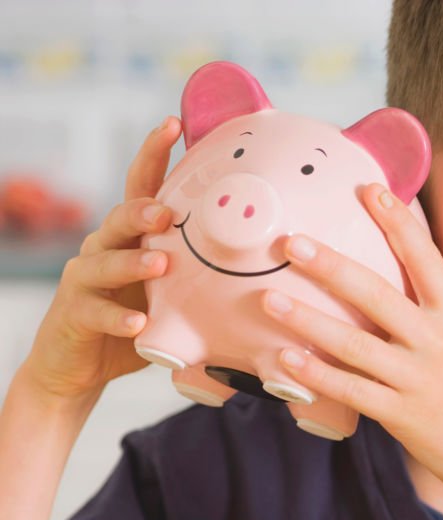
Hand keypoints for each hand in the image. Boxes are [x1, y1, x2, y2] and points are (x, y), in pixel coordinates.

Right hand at [23, 116, 181, 402]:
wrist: (78, 368)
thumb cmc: (132, 325)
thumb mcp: (170, 297)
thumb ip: (200, 278)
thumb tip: (263, 266)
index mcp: (130, 239)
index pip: (141, 189)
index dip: (154, 156)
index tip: (172, 124)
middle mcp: (103, 248)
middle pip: (121, 218)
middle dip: (143, 211)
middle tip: (167, 212)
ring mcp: (85, 280)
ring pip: (105, 261)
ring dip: (133, 263)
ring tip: (160, 265)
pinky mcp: (75, 314)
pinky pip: (97, 313)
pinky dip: (118, 318)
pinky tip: (138, 323)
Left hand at [260, 183, 442, 504]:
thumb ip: (441, 328)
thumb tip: (399, 309)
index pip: (426, 259)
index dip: (397, 222)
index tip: (369, 189)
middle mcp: (438, 343)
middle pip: (377, 293)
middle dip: (331, 265)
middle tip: (292, 243)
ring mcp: (419, 380)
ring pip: (353, 342)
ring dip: (308, 319)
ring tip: (269, 300)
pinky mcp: (403, 416)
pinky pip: (351, 390)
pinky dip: (316, 375)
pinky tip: (285, 361)